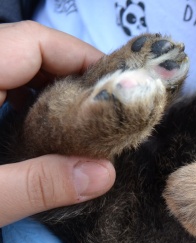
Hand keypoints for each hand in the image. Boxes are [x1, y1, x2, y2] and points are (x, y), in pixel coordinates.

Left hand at [0, 21, 114, 226]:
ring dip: (52, 93)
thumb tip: (105, 175)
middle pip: (27, 52)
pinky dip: (27, 106)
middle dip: (73, 78)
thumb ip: (37, 184)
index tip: (119, 89)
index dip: (82, 56)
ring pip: (13, 71)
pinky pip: (0, 90)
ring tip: (85, 126)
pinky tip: (45, 136)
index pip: (33, 41)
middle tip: (109, 114)